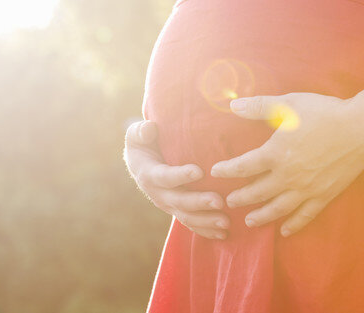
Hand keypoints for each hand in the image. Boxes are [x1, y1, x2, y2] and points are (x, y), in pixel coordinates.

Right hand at [124, 119, 230, 239]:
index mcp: (149, 174)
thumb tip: (150, 129)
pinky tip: (223, 235)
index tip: (199, 171)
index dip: (180, 175)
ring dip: (207, 221)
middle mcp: (158, 194)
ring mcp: (169, 205)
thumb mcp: (137, 135)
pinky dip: (206, 231)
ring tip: (226, 222)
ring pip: (187, 217)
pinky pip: (192, 224)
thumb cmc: (143, 144)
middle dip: (199, 203)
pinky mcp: (178, 211)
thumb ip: (141, 132)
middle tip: (219, 201)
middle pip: (179, 201)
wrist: (141, 164)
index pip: (165, 176)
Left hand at [210, 92, 363, 236]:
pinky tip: (284, 231)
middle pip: (257, 192)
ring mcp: (307, 189)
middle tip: (229, 202)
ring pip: (278, 208)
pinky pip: (305, 215)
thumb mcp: (289, 104)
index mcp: (276, 153)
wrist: (362, 128)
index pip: (243, 166)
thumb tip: (232, 105)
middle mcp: (288, 176)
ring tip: (249, 221)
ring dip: (261, 216)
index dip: (227, 170)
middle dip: (240, 197)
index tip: (216, 172)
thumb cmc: (324, 112)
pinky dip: (293, 225)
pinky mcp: (324, 195)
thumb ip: (259, 106)